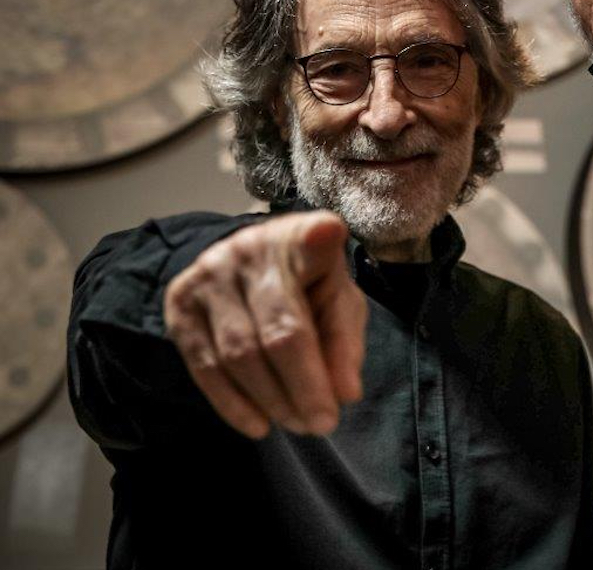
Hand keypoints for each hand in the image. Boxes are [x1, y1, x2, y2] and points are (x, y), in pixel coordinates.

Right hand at [164, 211, 366, 437]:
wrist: (250, 264)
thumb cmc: (308, 285)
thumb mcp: (339, 302)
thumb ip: (345, 342)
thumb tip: (345, 394)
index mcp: (302, 236)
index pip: (312, 240)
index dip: (318, 239)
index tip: (327, 235)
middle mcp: (251, 249)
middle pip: (278, 328)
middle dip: (303, 386)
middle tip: (322, 424)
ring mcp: (209, 274)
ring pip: (238, 354)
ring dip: (271, 400)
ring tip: (297, 424)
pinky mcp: (179, 302)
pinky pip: (204, 366)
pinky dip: (233, 404)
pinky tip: (258, 425)